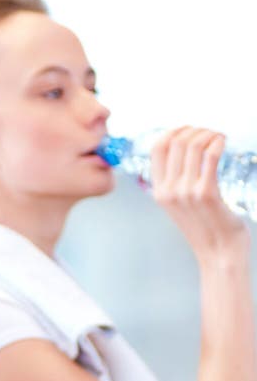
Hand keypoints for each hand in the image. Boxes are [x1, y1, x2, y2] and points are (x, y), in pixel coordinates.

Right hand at [151, 127, 250, 262]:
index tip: (189, 129)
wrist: (218, 251)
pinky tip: (224, 141)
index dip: (173, 131)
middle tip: (210, 134)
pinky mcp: (206, 192)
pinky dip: (218, 141)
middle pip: (176, 142)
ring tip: (218, 137)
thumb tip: (184, 151)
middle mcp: (169, 191)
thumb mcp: (180, 205)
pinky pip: (211, 155)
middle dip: (196, 130)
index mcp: (159, 191)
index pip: (157, 148)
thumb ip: (177, 182)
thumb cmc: (206, 226)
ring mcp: (186, 192)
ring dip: (209, 133)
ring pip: (193, 145)